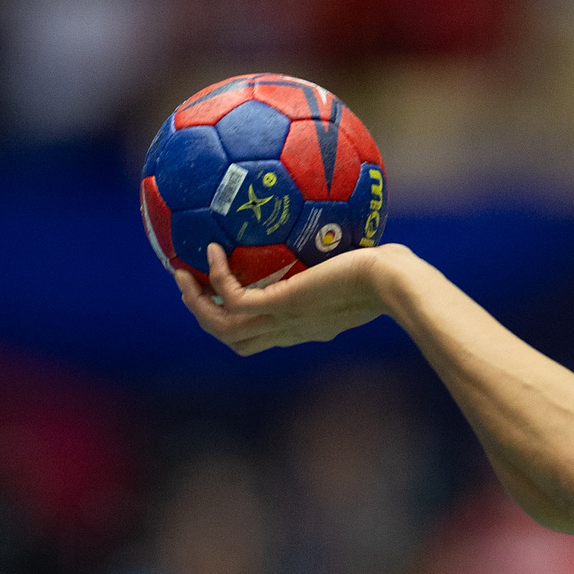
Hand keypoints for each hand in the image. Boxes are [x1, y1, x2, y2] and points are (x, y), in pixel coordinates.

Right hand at [175, 242, 393, 355]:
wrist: (391, 282)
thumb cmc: (387, 272)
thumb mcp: (358, 269)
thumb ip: (342, 261)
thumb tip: (339, 234)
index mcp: (303, 326)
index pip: (259, 337)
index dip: (235, 322)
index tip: (223, 296)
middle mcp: (289, 329)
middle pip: (233, 339)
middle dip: (205, 316)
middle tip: (189, 285)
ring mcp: (284, 319)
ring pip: (223, 326)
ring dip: (196, 302)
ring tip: (182, 273)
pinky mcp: (283, 304)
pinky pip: (232, 298)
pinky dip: (217, 277)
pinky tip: (213, 249)